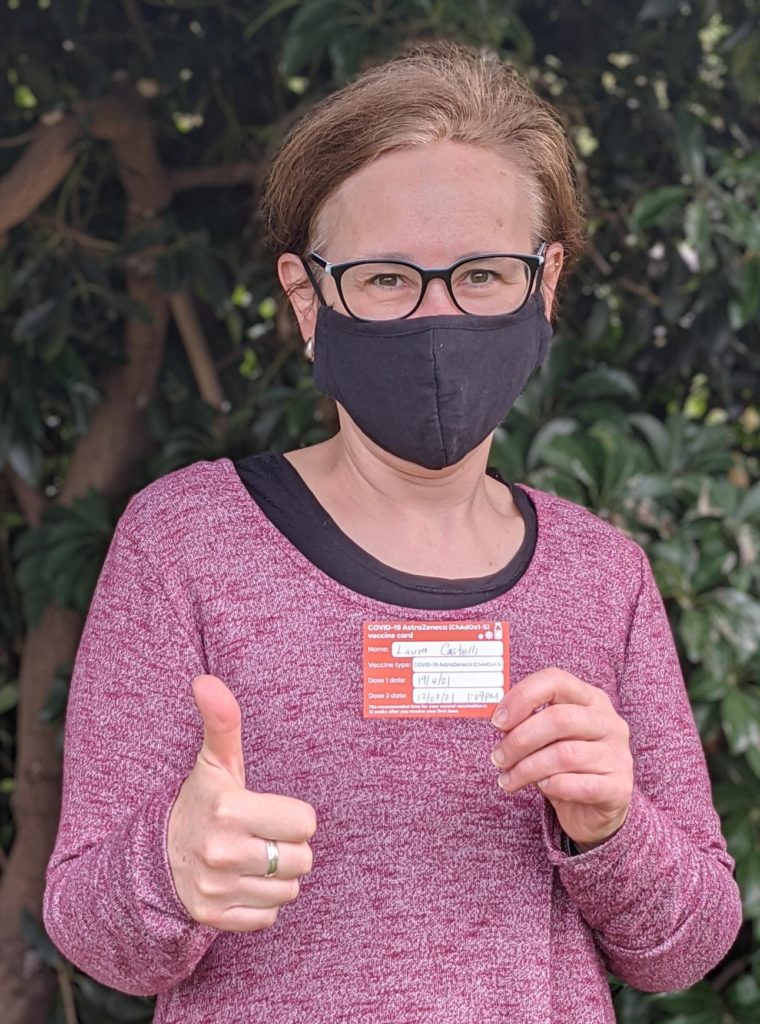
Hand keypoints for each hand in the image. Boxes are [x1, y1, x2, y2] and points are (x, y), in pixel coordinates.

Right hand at [168, 674, 316, 931]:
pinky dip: (261, 903)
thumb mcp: (214, 763)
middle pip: (302, 859)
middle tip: (262, 836)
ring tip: (252, 858)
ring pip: (289, 889)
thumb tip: (205, 680)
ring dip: (277, 876)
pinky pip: (269, 916)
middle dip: (288, 847)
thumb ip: (221, 721)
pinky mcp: (214, 918)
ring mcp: (217, 888)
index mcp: (229, 809)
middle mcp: (221, 851)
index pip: (305, 822)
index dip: (293, 816)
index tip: (269, 811)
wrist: (157, 857)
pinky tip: (241, 882)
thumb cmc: (203, 802)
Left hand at [490, 668, 632, 848]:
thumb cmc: (565, 765)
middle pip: (559, 718)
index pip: (555, 680)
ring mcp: (619, 754)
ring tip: (509, 780)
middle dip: (519, 739)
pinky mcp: (620, 787)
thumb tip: (499, 720)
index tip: (497, 721)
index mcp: (591, 698)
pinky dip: (554, 787)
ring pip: (565, 755)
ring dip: (527, 769)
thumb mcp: (547, 737)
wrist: (595, 808)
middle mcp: (609, 722)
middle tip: (498, 758)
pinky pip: (581, 785)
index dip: (522, 697)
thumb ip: (528, 723)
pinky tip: (543, 788)